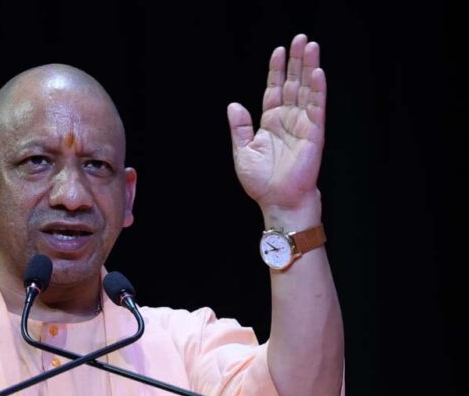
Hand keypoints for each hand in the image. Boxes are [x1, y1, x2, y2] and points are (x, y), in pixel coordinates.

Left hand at [227, 34, 324, 212]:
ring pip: (307, 90)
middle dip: (296, 61)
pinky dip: (318, 90)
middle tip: (300, 38)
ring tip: (311, 46)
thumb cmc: (261, 182)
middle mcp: (288, 120)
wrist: (277, 201)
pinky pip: (317, 108)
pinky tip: (318, 74)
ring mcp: (303, 125)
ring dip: (309, 68)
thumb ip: (239, 127)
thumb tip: (234, 105)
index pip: (274, 89)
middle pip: (293, 83)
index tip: (279, 50)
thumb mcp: (242, 151)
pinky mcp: (314, 134)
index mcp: (271, 122)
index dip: (277, 70)